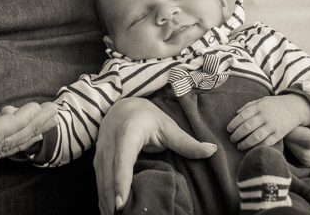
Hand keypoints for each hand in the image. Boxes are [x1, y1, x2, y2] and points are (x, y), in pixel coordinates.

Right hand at [94, 97, 215, 213]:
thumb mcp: (168, 126)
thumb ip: (187, 142)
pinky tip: (108, 211)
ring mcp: (101, 150)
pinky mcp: (97, 158)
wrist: (124, 106)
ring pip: (101, 180)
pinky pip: (98, 180)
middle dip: (112, 199)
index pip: (123, 160)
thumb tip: (211, 151)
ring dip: (106, 201)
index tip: (121, 203)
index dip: (121, 182)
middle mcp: (111, 141)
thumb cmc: (147, 117)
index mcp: (129, 132)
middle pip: (109, 175)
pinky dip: (102, 196)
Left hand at [227, 94, 309, 149]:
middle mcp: (265, 116)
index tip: (228, 130)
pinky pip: (267, 142)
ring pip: (256, 136)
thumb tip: (236, 113)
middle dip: (237, 135)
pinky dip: (258, 146)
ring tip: (239, 146)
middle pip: (247, 127)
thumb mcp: (262, 100)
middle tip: (232, 139)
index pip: (243, 115)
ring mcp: (273, 125)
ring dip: (245, 143)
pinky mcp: (279, 133)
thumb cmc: (275, 104)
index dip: (234, 124)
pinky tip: (252, 149)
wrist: (295, 107)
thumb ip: (249, 106)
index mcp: (260, 106)